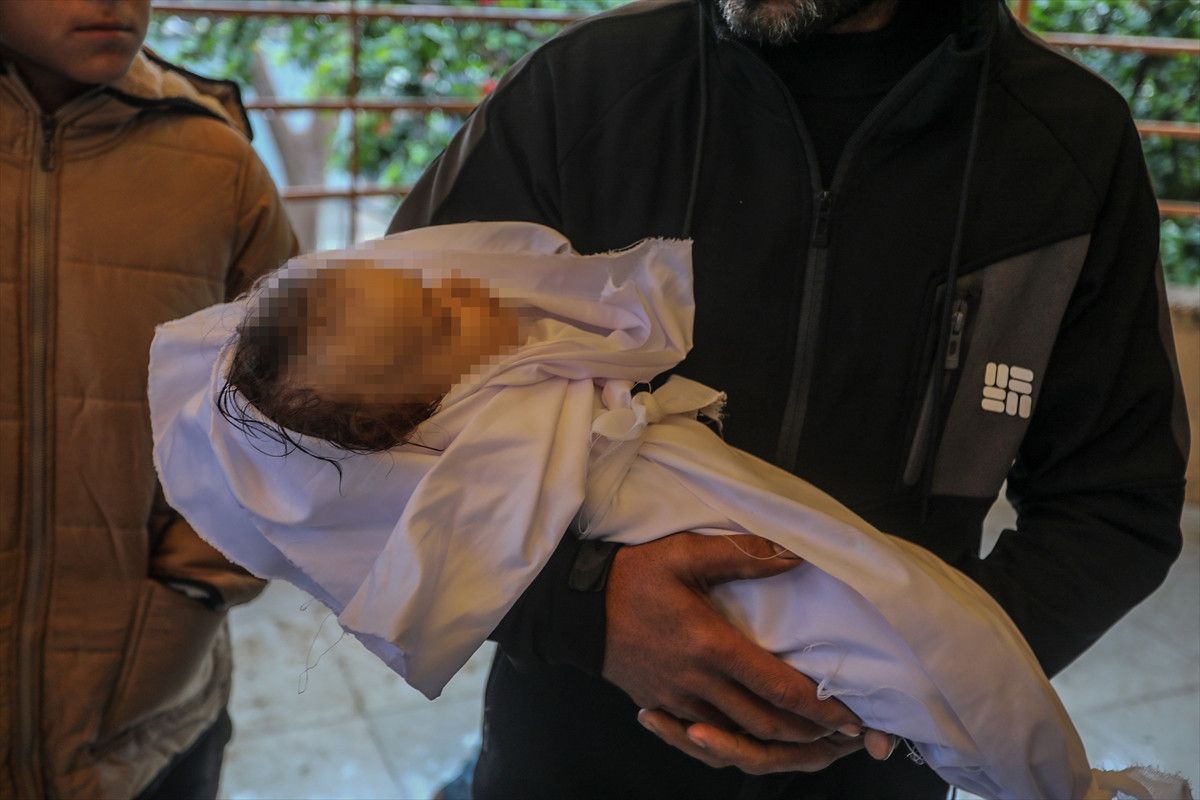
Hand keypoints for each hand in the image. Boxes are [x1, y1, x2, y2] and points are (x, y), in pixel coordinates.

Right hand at [602, 532, 895, 772]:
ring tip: (808, 741)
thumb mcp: (684, 553)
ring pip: (737, 738)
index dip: (819, 706)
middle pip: (765, 723)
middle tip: (842, 736)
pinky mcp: (660, 704)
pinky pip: (704, 738)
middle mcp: (698, 683)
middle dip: (809, 735)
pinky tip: (750, 739)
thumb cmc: (629, 576)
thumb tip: (794, 553)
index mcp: (711, 647)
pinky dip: (735, 743)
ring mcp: (677, 700)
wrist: (573, 608)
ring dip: (776, 743)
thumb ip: (743, 554)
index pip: (778, 687)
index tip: (850, 716)